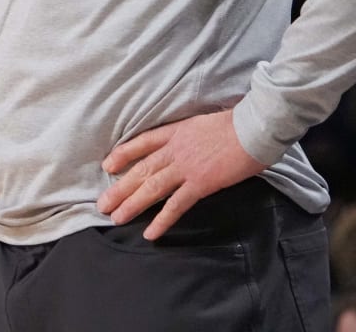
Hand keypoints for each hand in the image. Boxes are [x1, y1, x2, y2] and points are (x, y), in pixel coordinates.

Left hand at [97, 109, 264, 239]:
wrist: (253, 128)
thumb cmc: (236, 124)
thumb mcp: (202, 123)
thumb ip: (189, 136)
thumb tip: (186, 145)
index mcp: (175, 132)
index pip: (142, 143)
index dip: (123, 154)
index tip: (107, 165)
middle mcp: (175, 149)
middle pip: (141, 170)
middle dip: (120, 188)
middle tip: (102, 204)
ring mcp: (186, 167)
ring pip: (151, 187)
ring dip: (132, 204)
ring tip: (116, 218)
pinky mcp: (201, 184)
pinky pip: (176, 205)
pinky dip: (162, 220)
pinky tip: (150, 233)